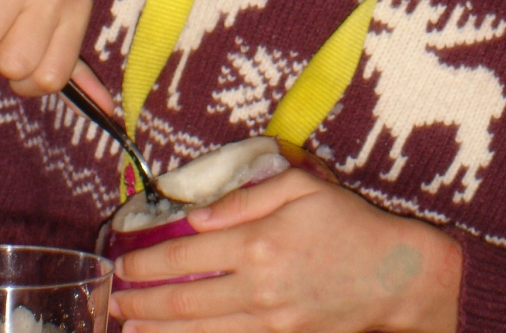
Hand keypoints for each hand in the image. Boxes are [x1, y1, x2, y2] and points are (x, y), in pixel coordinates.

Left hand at [111, 168, 461, 332]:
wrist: (393, 275)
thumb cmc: (349, 222)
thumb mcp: (303, 187)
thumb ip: (248, 197)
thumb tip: (198, 216)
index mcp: (258, 242)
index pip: (186, 256)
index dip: (148, 261)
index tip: (122, 260)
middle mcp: (256, 287)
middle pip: (183, 301)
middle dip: (141, 301)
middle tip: (112, 300)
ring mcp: (268, 321)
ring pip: (198, 331)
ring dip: (158, 329)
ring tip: (128, 325)